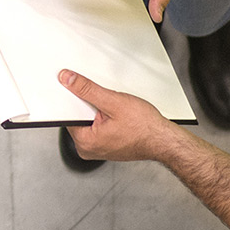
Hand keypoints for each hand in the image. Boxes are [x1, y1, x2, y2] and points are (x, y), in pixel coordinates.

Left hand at [57, 70, 173, 160]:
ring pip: (90, 122)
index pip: (68, 114)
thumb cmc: (143, 127)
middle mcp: (88, 149)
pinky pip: (99, 128)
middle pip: (79, 118)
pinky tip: (119, 118)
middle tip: (108, 103)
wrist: (162, 139)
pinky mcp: (107, 146)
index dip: (74, 98)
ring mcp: (98, 149)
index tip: (79, 88)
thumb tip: (68, 80)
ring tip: (117, 112)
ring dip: (100, 111)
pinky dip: (106, 119)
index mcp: (85, 142)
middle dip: (90, 105)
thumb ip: (87, 90)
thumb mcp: (113, 101)